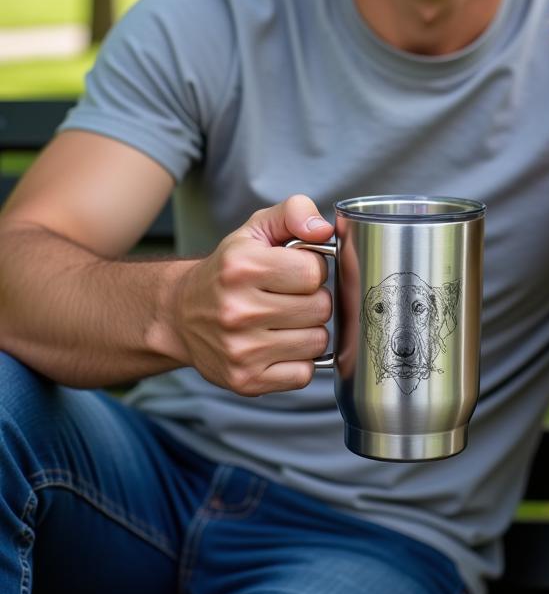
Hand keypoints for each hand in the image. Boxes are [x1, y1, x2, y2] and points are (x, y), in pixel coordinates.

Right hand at [169, 195, 335, 394]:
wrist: (180, 315)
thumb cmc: (229, 269)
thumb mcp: (256, 229)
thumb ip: (294, 212)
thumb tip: (324, 230)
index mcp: (242, 267)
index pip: (314, 271)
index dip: (312, 269)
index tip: (295, 271)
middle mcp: (237, 310)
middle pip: (320, 307)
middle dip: (313, 299)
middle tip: (290, 297)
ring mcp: (240, 350)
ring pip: (317, 341)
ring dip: (309, 330)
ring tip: (285, 320)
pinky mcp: (245, 381)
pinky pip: (304, 374)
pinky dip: (300, 361)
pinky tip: (280, 345)